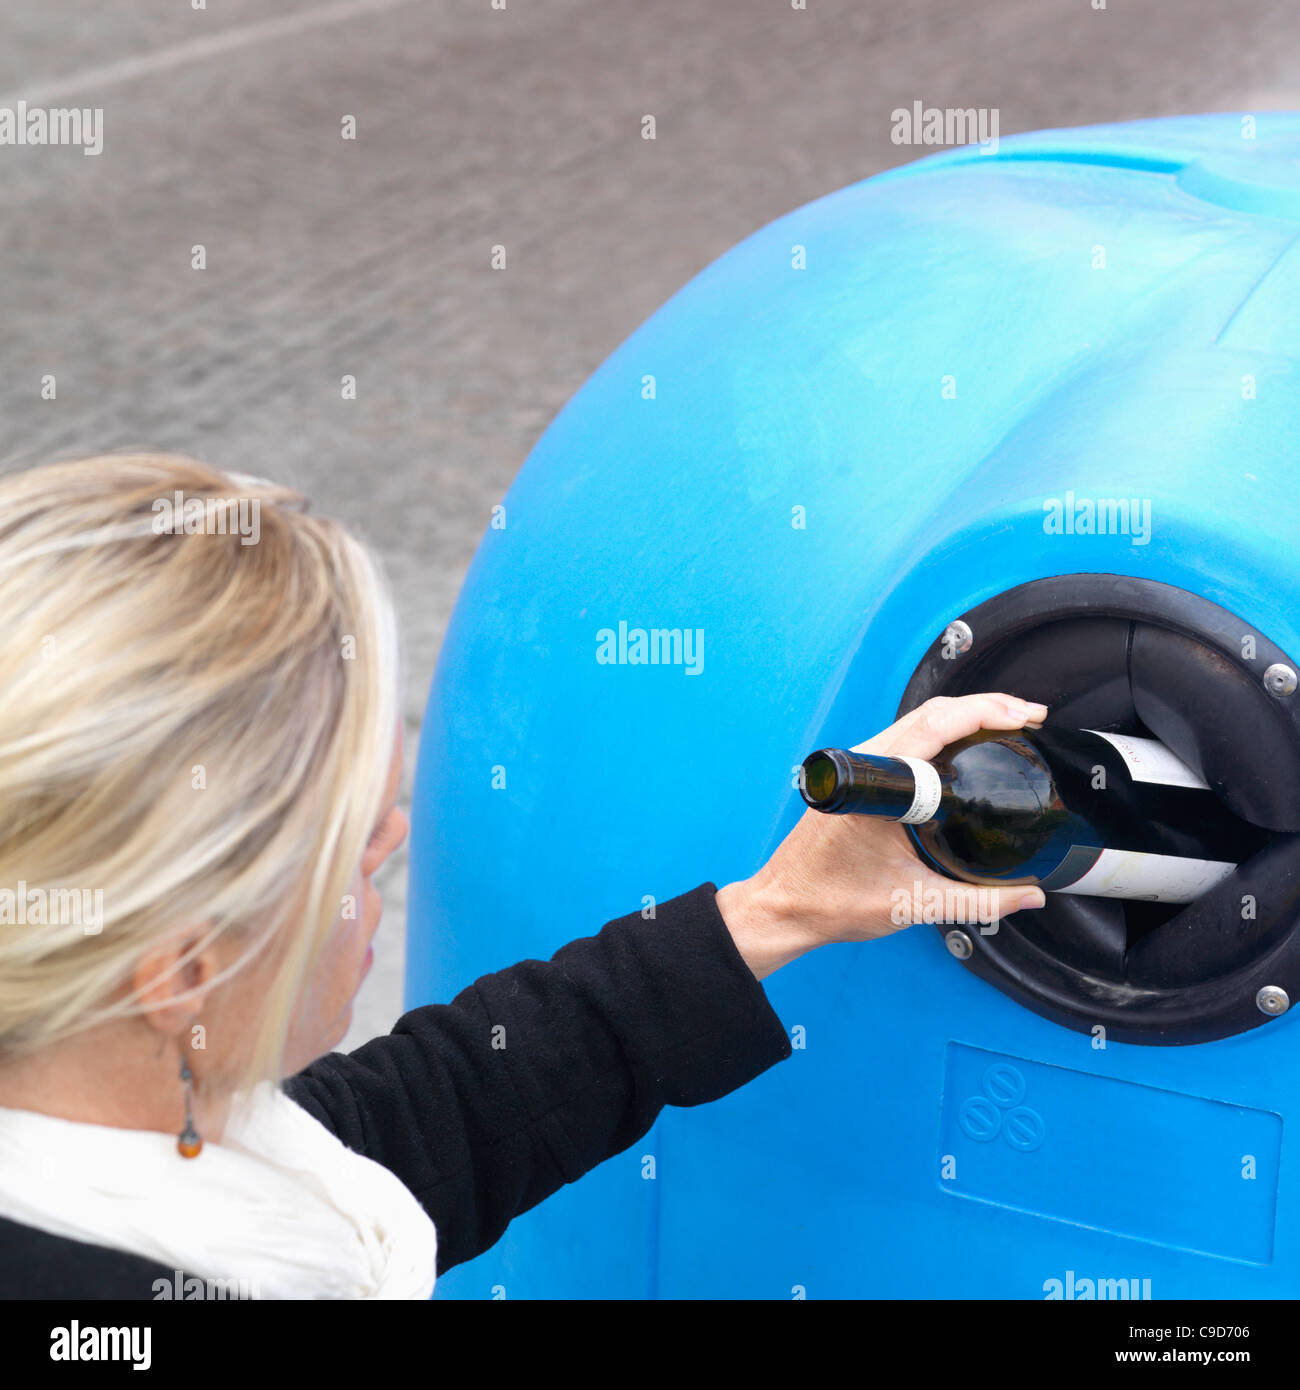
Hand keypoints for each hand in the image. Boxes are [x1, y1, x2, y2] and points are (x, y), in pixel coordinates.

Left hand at [715, 693, 1049, 978]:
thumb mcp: (913, 904)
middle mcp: (861, 765)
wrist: (784, 907)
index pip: (934, 728)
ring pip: (918, 720)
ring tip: (1010, 721)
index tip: (1024, 720)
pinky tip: (970, 742)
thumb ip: (978, 902)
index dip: (984, 715)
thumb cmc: (831, 903)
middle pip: (931, 713)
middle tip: (1030, 716)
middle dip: (986, 707)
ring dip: (965, 715)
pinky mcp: (859, 776)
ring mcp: (858, 766)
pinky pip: (907, 739)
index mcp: (871, 789)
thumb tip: (1029, 896)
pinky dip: (944, 732)